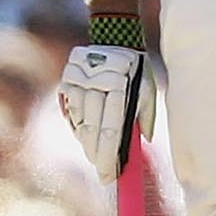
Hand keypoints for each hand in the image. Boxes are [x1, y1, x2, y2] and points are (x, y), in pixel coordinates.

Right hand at [58, 44, 155, 182]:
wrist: (114, 37)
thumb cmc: (138, 69)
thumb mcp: (148, 88)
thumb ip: (146, 115)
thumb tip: (143, 142)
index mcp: (119, 86)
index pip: (111, 131)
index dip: (108, 157)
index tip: (109, 177)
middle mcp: (96, 85)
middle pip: (93, 131)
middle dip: (98, 156)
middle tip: (105, 172)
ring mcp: (78, 82)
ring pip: (80, 124)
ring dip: (88, 144)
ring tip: (97, 156)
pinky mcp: (67, 81)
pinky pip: (71, 114)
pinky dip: (79, 128)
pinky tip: (87, 137)